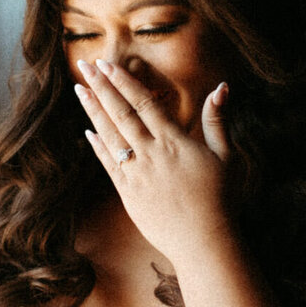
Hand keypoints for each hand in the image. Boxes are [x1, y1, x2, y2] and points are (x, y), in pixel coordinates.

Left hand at [75, 58, 231, 264]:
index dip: (124, 82)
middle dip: (101, 88)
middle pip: (121, 114)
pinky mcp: (129, 194)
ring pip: (110, 136)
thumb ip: (217, 120)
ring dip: (94, 111)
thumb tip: (222, 86)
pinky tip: (89, 132)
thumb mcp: (226, 155)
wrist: (204, 241)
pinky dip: (98, 147)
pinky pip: (109, 165)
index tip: (108, 65)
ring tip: (80, 90)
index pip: (144, 103)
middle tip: (84, 66)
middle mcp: (152, 154)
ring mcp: (137, 174)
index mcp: (174, 141)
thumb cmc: (220, 198)